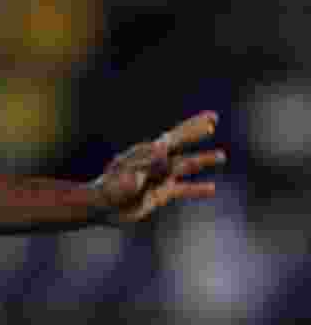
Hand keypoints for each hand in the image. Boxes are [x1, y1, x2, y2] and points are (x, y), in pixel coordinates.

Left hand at [95, 111, 225, 223]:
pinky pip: (183, 189)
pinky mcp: (161, 193)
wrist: (102, 206)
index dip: (191, 130)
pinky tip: (212, 188)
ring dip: (203, 160)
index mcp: (146, 154)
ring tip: (222, 155)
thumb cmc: (110, 190)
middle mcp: (156, 162)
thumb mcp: (126, 178)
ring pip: (186, 166)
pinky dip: (197, 189)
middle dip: (196, 130)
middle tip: (214, 118)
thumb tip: (160, 150)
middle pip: (180, 143)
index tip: (209, 123)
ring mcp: (160, 177)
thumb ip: (144, 166)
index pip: (173, 138)